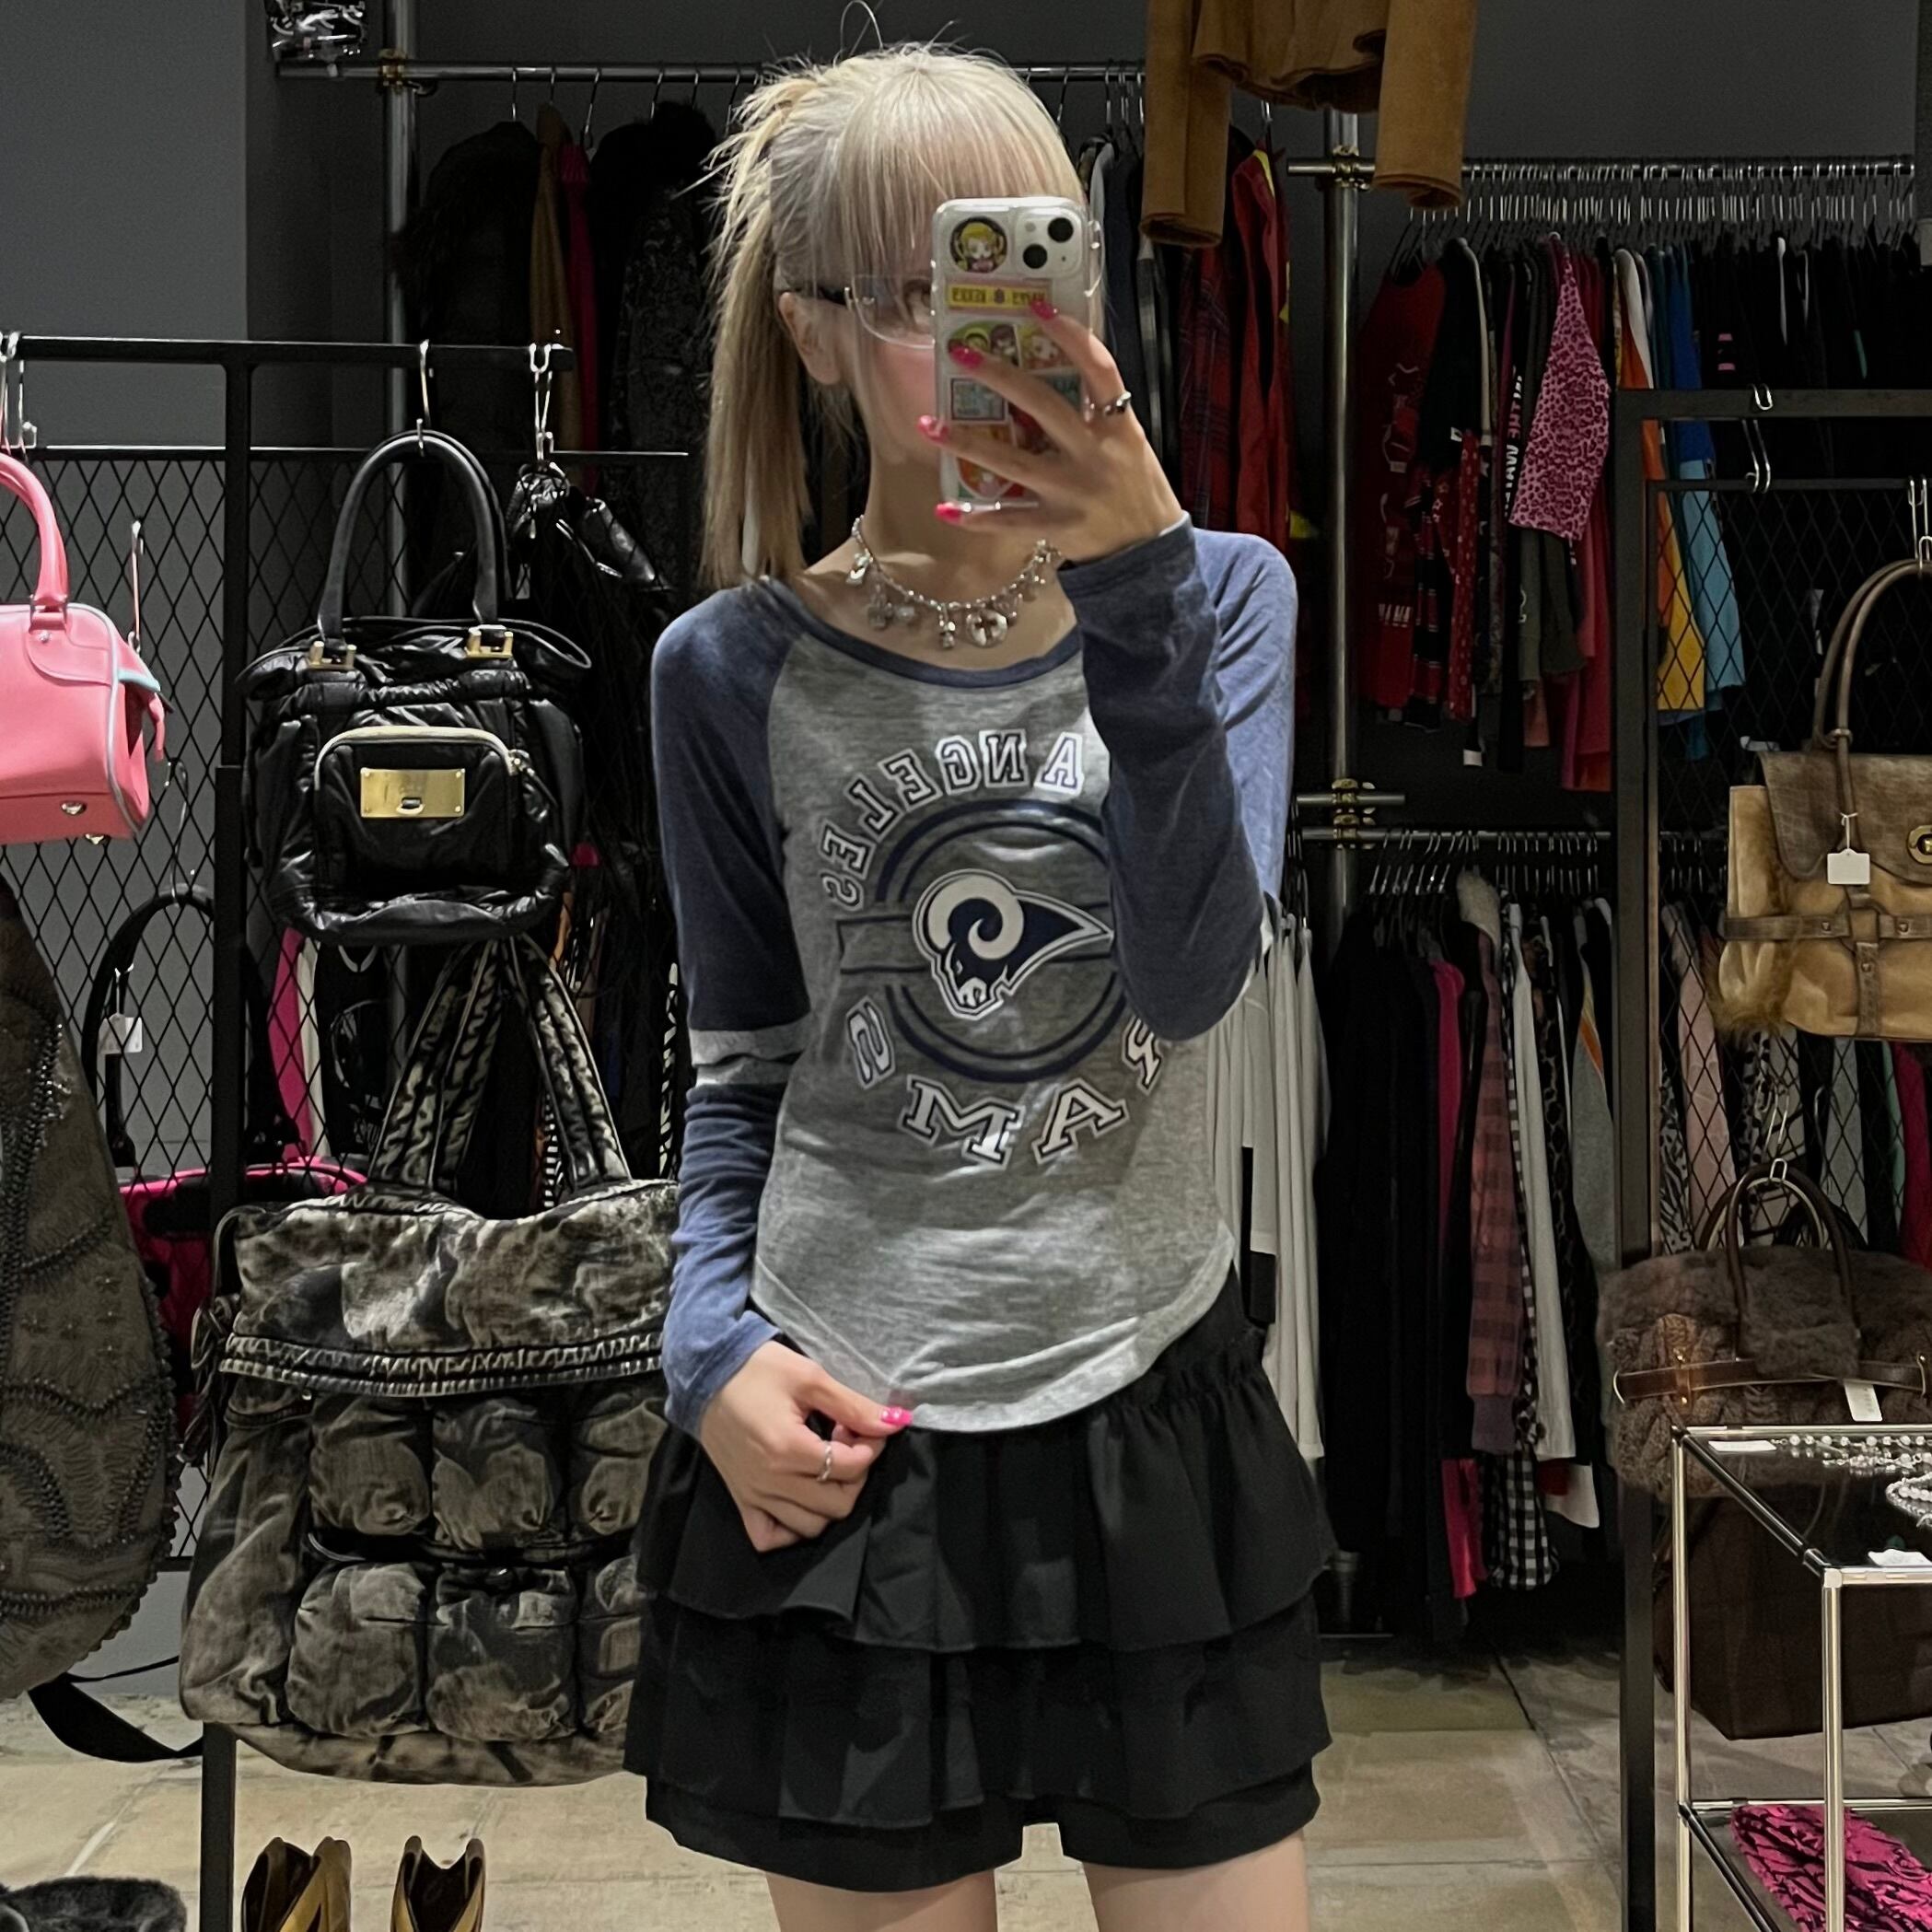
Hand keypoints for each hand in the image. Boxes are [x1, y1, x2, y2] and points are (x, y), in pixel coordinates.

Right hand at [698, 1340, 911, 1552]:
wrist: (706, 1373)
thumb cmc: (757, 1369)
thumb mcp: (809, 1377)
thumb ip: (854, 1405)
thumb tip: (896, 1422)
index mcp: (788, 1449)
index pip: (850, 1468)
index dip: (870, 1447)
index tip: (864, 1426)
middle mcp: (770, 1481)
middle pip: (837, 1504)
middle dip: (855, 1475)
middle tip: (846, 1444)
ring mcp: (753, 1495)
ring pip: (810, 1526)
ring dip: (829, 1501)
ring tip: (825, 1466)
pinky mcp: (740, 1500)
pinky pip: (769, 1538)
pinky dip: (791, 1529)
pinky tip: (801, 1500)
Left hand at [918, 301, 1183, 565]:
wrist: (1152, 552)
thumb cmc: (1138, 490)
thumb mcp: (1130, 445)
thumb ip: (1097, 415)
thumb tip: (1051, 375)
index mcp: (1119, 427)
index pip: (1098, 369)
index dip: (1070, 334)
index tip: (1036, 305)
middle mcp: (1095, 454)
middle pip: (1043, 405)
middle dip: (999, 376)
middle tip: (960, 353)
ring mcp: (1073, 491)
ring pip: (1013, 462)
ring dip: (967, 442)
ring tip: (929, 425)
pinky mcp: (1058, 525)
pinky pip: (1011, 520)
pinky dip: (978, 517)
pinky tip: (947, 509)